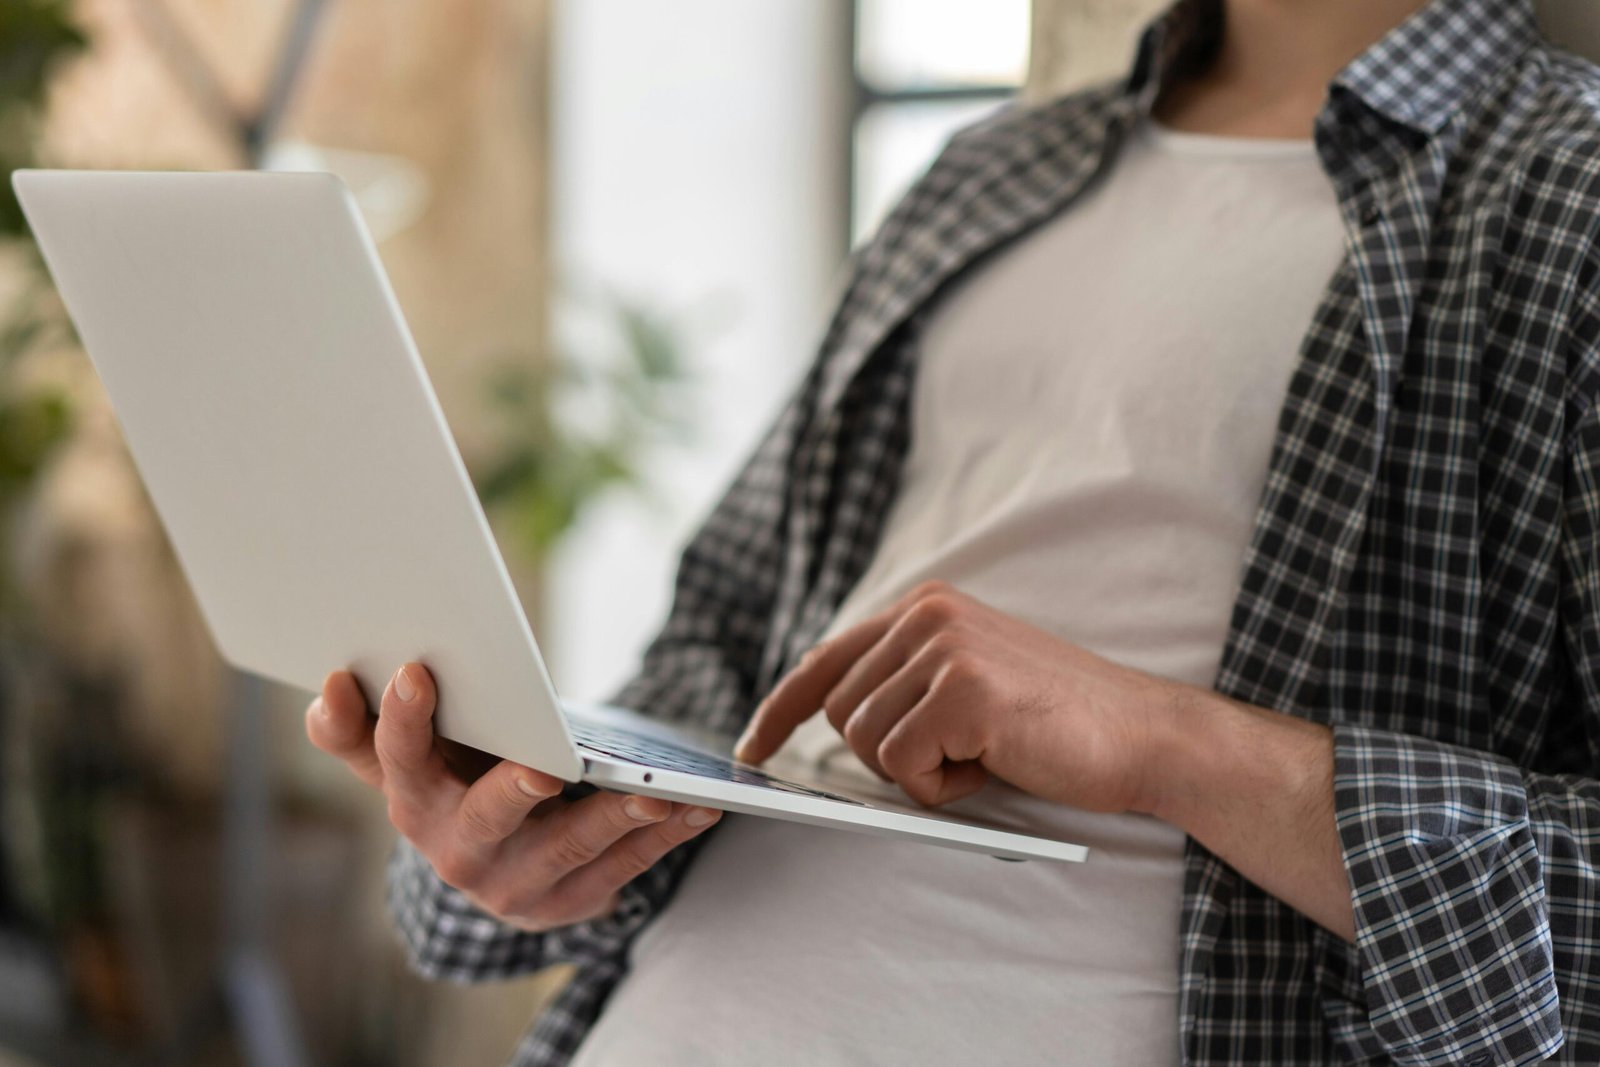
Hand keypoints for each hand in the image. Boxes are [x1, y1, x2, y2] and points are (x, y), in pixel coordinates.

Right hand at [306, 663, 721, 930]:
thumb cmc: (454, 781)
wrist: (494, 865)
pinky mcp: (570, 904)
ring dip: (615, 819)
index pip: (395, 759)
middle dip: (514, 791)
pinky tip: (699, 809)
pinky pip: (624, 868)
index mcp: (412, 800)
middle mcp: (456, 850)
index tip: (414, 672)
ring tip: (654, 792)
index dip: (401, 721)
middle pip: (485, 817)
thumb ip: (364, 727)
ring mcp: (515, 884)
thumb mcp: (408, 756)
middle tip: (545, 768)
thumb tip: (331, 684)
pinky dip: (664, 838)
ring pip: (569, 847)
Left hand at [735, 581, 1185, 811]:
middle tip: (961, 753)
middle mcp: (926, 614)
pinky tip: (993, 763)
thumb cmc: (1054, 722)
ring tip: (984, 753)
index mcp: (925, 607)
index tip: (751, 749)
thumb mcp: (967, 680)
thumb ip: (905, 682)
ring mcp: (943, 647)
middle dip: (888, 753)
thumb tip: (826, 719)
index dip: (779, 710)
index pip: (824, 659)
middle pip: (839, 713)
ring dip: (919, 771)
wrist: (1142, 734)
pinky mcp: (961, 689)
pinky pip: (901, 765)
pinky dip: (941, 786)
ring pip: (864, 742)